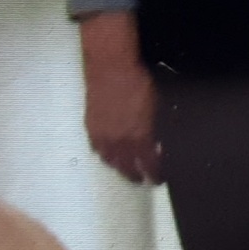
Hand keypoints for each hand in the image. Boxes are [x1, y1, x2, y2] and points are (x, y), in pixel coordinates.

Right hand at [83, 53, 161, 184]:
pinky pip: (97, 149)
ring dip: (119, 168)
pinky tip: (108, 156)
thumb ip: (156, 128)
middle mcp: (119, 141)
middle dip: (136, 175)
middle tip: (142, 181)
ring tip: (126, 172)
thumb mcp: (156, 106)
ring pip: (110, 160)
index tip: (158, 179)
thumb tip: (157, 143)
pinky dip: (104, 155)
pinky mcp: (90, 127)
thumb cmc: (139, 82)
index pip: (148, 163)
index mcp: (139, 136)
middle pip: (127, 166)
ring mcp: (102, 135)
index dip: (154, 173)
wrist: (111, 69)